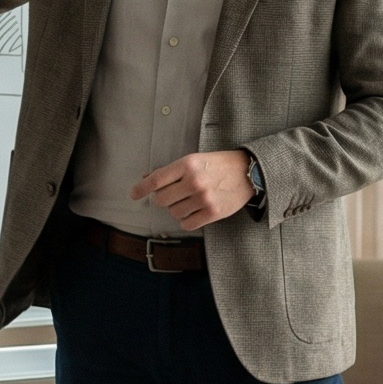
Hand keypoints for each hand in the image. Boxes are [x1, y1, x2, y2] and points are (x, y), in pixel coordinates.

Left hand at [130, 150, 253, 230]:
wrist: (248, 172)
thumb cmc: (218, 164)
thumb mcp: (194, 160)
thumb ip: (171, 171)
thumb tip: (147, 179)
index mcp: (188, 165)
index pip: (157, 180)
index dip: (142, 188)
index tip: (134, 194)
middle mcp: (194, 182)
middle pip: (162, 200)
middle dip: (162, 199)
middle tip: (171, 195)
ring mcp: (204, 199)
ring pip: (174, 213)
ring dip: (177, 209)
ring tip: (188, 201)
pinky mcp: (213, 213)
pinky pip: (187, 224)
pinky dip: (186, 220)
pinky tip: (193, 211)